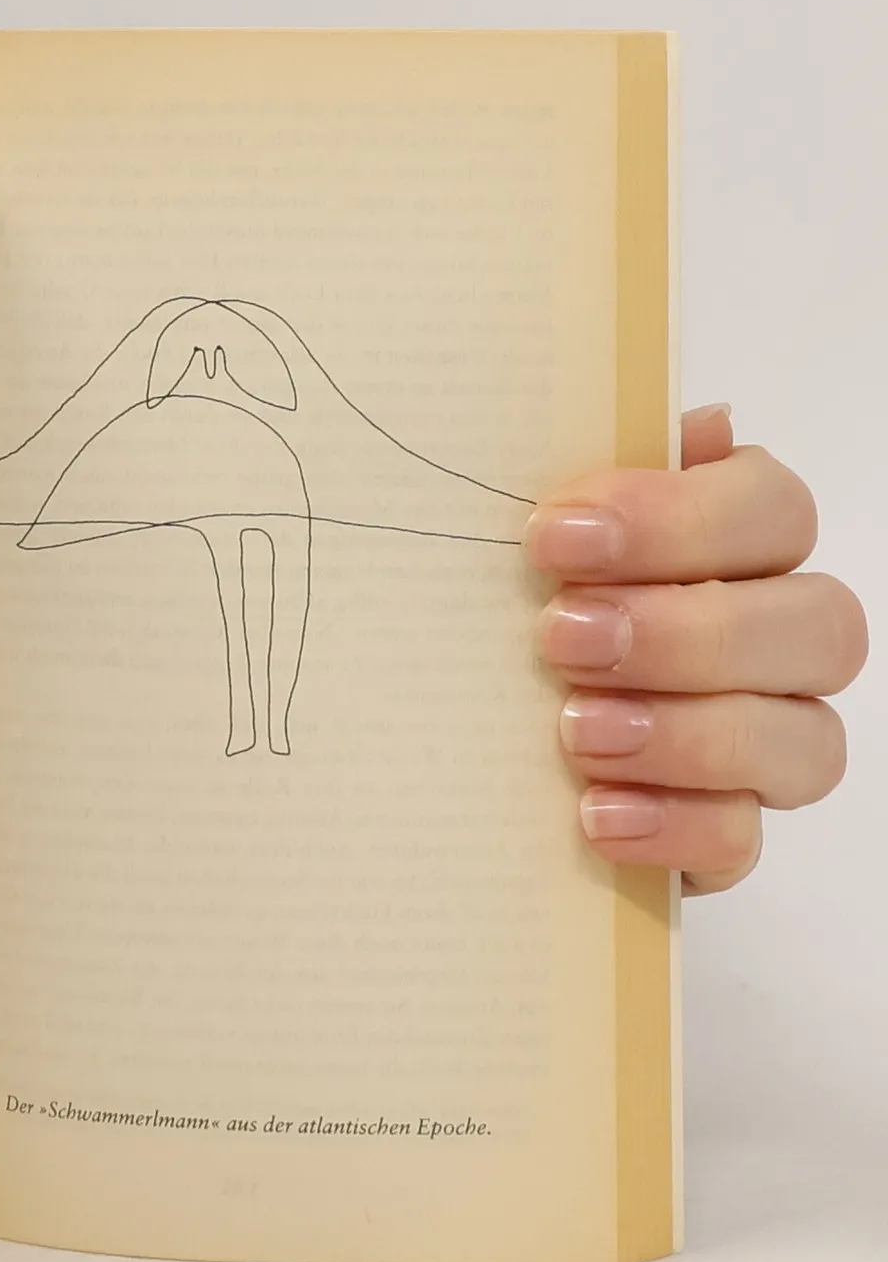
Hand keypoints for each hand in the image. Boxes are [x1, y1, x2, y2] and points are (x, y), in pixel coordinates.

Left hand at [526, 407, 866, 893]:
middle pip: (817, 625)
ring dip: (689, 734)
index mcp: (730, 544)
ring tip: (578, 731)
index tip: (555, 536)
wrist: (444, 736)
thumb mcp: (510, 539)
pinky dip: (677, 826)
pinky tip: (597, 814)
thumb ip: (583, 471)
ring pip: (806, 739)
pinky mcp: (723, 831)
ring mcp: (762, 742)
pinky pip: (746, 839)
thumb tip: (687, 423)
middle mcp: (770, 638)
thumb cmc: (495, 610)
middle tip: (563, 638)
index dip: (680, 519)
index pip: (771, 509)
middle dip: (687, 633)